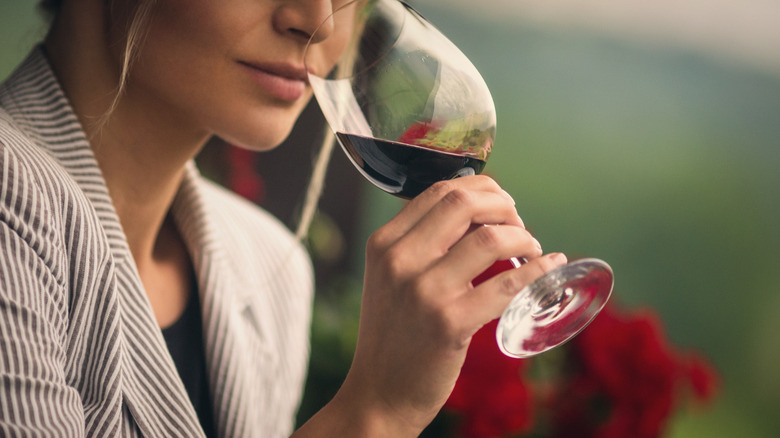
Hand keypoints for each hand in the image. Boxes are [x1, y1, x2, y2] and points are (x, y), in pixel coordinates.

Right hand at [339, 175, 567, 434]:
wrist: (379, 394)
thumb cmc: (393, 335)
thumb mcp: (390, 278)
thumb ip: (420, 245)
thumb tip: (475, 215)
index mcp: (384, 244)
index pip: (439, 190)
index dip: (481, 189)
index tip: (500, 205)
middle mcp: (400, 260)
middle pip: (464, 203)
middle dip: (504, 205)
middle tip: (518, 223)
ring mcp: (424, 291)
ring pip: (491, 238)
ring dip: (523, 238)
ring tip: (531, 250)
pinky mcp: (450, 322)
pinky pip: (508, 284)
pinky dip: (538, 270)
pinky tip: (550, 267)